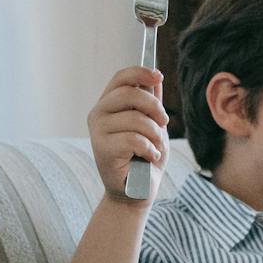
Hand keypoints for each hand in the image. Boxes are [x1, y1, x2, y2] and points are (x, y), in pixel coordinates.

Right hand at [87, 66, 169, 203]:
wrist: (137, 190)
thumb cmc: (144, 158)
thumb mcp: (153, 126)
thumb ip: (151, 103)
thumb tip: (155, 77)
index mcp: (109, 104)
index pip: (121, 78)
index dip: (140, 72)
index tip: (158, 76)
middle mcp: (98, 113)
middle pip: (130, 93)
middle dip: (156, 108)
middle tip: (165, 123)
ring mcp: (98, 131)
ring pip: (136, 119)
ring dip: (155, 135)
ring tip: (155, 147)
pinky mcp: (102, 149)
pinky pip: (135, 139)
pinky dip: (150, 149)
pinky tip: (148, 158)